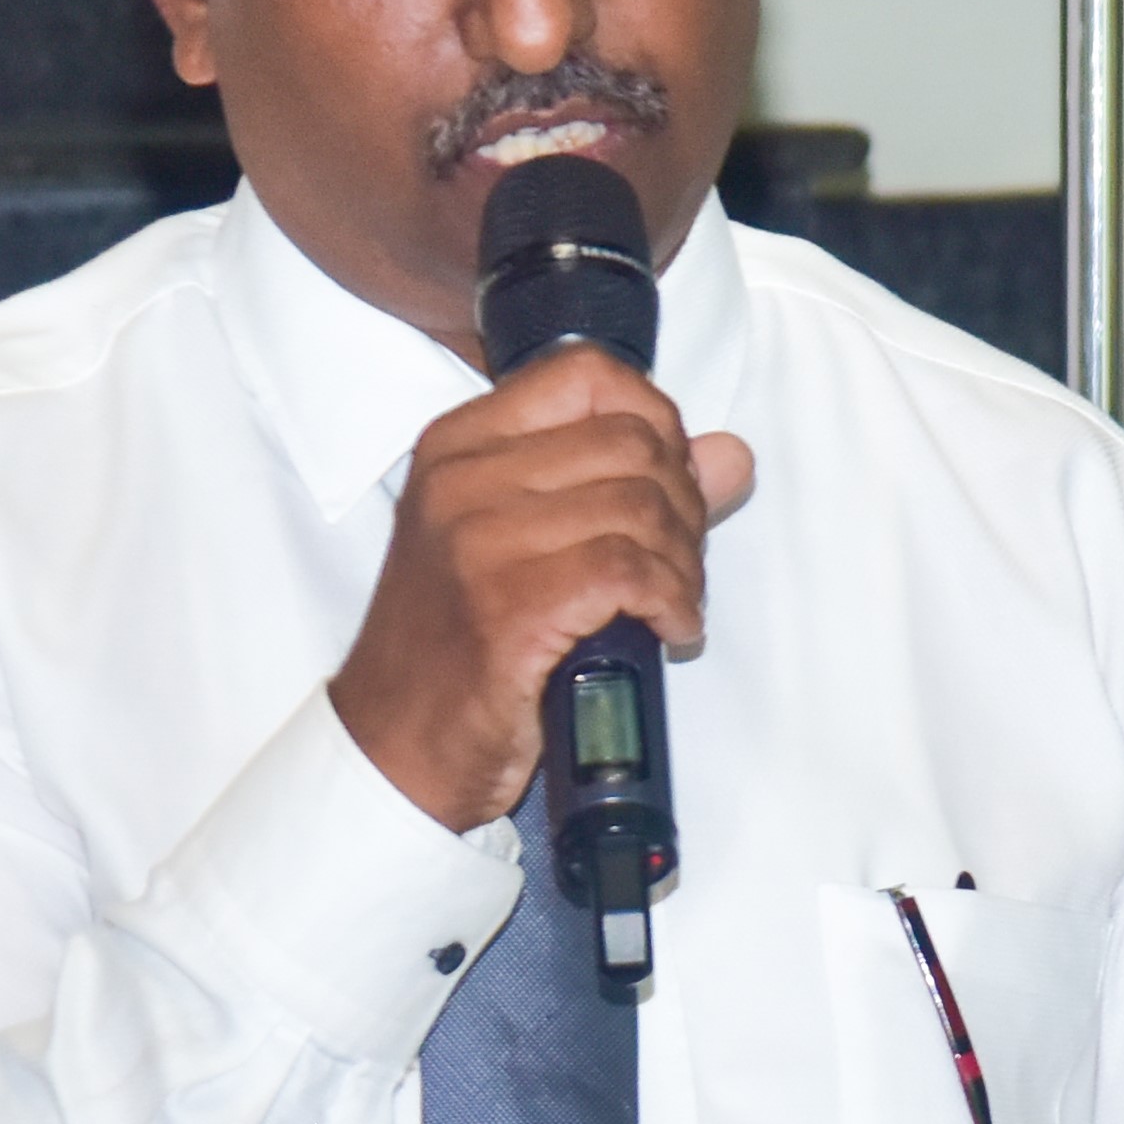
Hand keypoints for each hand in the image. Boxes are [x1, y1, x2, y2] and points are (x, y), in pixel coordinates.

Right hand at [329, 345, 760, 833]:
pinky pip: (631, 572)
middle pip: (630, 442)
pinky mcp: (510, 608)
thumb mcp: (522, 543)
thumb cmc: (455, 649)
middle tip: (679, 560)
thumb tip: (729, 455)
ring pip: (641, 507)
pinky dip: (673, 601)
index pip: (587, 376)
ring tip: (674, 603)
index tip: (671, 478)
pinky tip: (670, 630)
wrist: (394, 747)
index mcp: (458, 447)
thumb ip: (622, 484)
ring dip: (684, 563)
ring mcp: (481, 543)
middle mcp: (461, 481)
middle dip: (684, 502)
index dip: (656, 418)